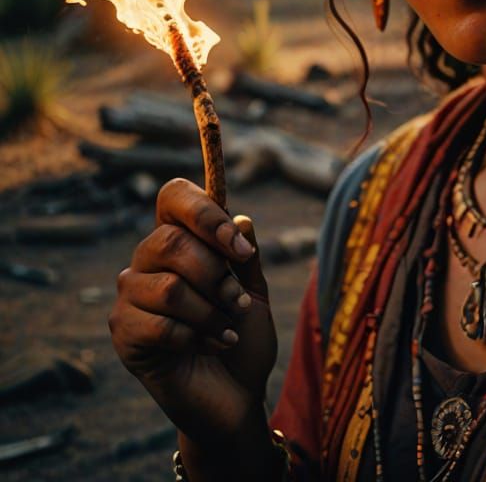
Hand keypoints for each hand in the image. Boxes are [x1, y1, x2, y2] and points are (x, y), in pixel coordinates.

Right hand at [109, 179, 277, 446]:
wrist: (236, 394)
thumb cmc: (243, 334)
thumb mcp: (255, 289)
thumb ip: (246, 255)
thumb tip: (241, 219)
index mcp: (182, 238)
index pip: (174, 196)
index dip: (204, 213)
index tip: (239, 247)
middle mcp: (149, 260)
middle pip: (170, 242)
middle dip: (215, 274)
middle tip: (237, 301)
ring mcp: (131, 296)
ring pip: (170, 288)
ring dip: (212, 311)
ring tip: (228, 328)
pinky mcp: (124, 333)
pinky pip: (160, 325)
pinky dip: (197, 337)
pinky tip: (211, 346)